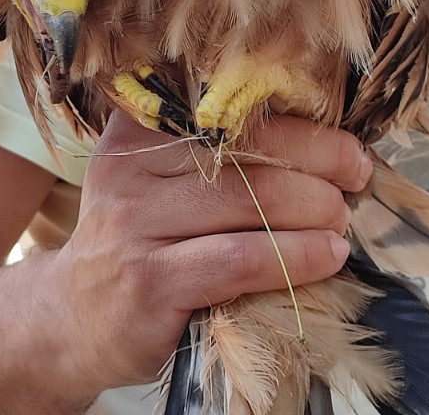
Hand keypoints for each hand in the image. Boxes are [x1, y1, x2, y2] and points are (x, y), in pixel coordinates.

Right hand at [52, 112, 370, 392]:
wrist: (73, 317)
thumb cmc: (138, 239)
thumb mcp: (154, 180)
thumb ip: (211, 154)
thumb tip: (315, 140)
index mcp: (137, 129)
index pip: (230, 111)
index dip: (299, 124)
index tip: (345, 143)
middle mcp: (130, 165)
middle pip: (245, 150)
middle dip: (318, 161)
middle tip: (355, 177)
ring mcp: (134, 222)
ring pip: (249, 201)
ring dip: (314, 208)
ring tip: (343, 218)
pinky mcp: (149, 280)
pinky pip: (241, 258)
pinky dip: (296, 256)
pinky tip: (328, 257)